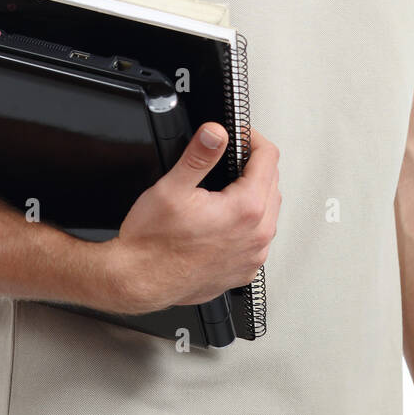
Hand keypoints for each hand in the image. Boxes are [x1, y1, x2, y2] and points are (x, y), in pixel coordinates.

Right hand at [100, 125, 280, 314]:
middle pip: (273, 182)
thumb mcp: (172, 187)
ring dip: (257, 193)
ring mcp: (252, 257)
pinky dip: (251, 223)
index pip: (269, 158)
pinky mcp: (244, 271)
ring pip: (270, 212)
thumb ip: (199, 155)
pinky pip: (260, 239)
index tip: (240, 135)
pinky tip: (228, 219)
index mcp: (245, 210)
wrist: (140, 282)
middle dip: (256, 164)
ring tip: (230, 185)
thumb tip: (216, 132)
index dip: (253, 139)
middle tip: (231, 155)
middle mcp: (256, 236)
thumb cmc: (152, 243)